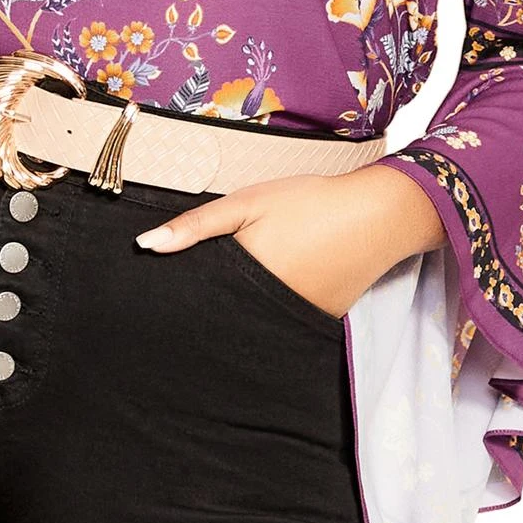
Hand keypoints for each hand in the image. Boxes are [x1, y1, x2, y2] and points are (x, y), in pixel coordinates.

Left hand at [132, 165, 444, 320]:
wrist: (378, 214)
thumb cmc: (307, 201)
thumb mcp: (246, 203)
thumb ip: (196, 226)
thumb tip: (144, 245)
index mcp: (247, 279)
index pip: (199, 302)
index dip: (179, 302)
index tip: (156, 302)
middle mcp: (270, 309)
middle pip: (225, 316)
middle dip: (206, 311)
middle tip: (182, 305)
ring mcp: (298, 319)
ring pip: (253, 320)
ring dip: (238, 311)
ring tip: (229, 294)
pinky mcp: (320, 320)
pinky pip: (282, 320)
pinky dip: (269, 309)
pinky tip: (267, 291)